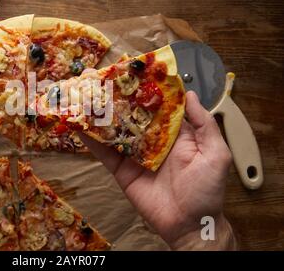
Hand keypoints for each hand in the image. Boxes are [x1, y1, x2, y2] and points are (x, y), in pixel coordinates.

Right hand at [79, 91, 236, 249]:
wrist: (188, 225)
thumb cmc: (207, 190)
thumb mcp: (216, 154)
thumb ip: (204, 124)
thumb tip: (191, 94)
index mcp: (174, 131)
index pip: (157, 104)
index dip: (145, 87)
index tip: (131, 69)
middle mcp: (151, 138)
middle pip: (130, 113)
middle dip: (116, 96)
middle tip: (98, 78)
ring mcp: (134, 153)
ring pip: (114, 129)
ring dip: (99, 114)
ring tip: (83, 96)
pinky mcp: (121, 169)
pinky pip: (105, 153)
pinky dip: (91, 141)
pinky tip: (78, 127)